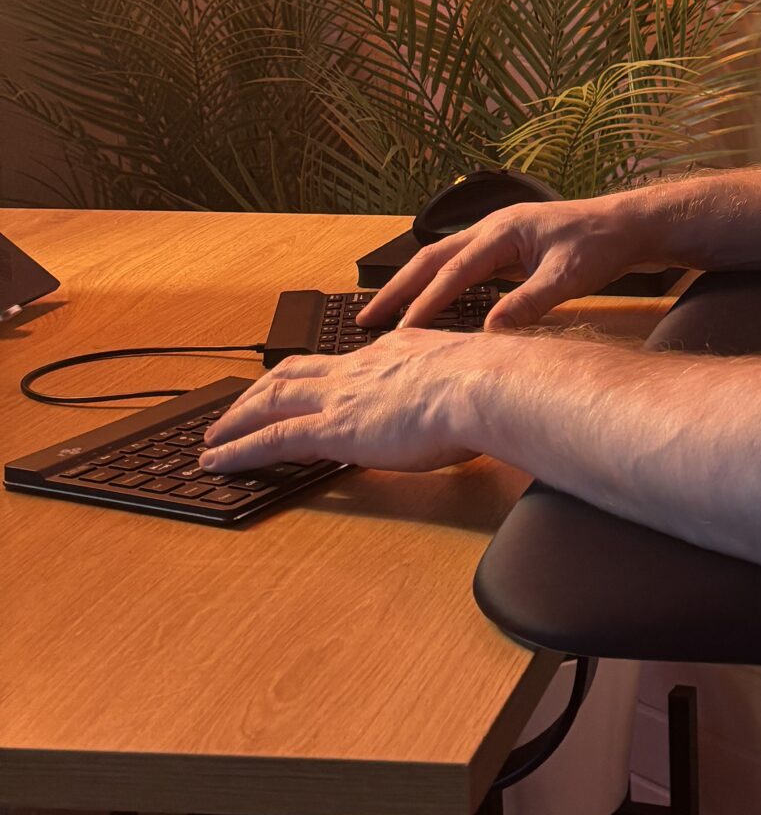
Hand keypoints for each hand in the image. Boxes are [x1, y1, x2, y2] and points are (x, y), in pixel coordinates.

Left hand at [197, 331, 507, 477]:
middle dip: (260, 390)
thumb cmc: (491, 386)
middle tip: (237, 408)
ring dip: (236, 419)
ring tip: (214, 437)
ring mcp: (341, 396)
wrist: (483, 385)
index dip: (315, 374)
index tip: (302, 384)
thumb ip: (459, 387)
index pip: (341, 361)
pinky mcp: (331, 429)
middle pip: (293, 372)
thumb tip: (474, 401)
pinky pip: (270, 439)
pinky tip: (217, 462)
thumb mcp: (472, 376)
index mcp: (394, 352)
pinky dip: (238, 450)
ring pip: (270, 401)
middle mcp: (359, 368)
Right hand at [358, 191, 656, 332]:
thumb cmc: (601, 246)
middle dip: (397, 289)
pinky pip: (459, 266)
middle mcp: (491, 229)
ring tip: (384, 315)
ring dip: (412, 286)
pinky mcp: (505, 248)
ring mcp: (496, 236)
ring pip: (441, 261)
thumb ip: (529, 303)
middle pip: (431, 259)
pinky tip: (429, 306)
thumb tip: (489, 333)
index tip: (400, 331)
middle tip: (365, 319)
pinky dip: (437, 285)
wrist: (626, 225)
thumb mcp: (568, 278)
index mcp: (502, 232)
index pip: (453, 271)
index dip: (425, 302)